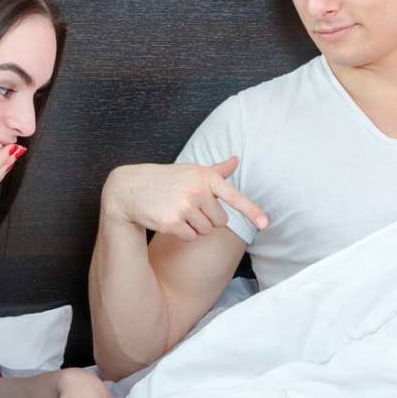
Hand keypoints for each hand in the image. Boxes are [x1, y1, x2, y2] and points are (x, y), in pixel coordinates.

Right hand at [101, 157, 267, 240]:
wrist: (130, 188)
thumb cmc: (166, 179)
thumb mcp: (191, 170)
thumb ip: (216, 170)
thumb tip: (236, 160)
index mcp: (205, 177)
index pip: (233, 196)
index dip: (251, 211)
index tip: (265, 223)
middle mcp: (197, 191)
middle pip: (220, 221)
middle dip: (208, 218)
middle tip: (188, 206)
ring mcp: (185, 207)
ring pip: (206, 231)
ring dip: (195, 226)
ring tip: (178, 211)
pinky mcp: (173, 223)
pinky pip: (191, 237)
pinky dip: (183, 233)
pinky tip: (170, 220)